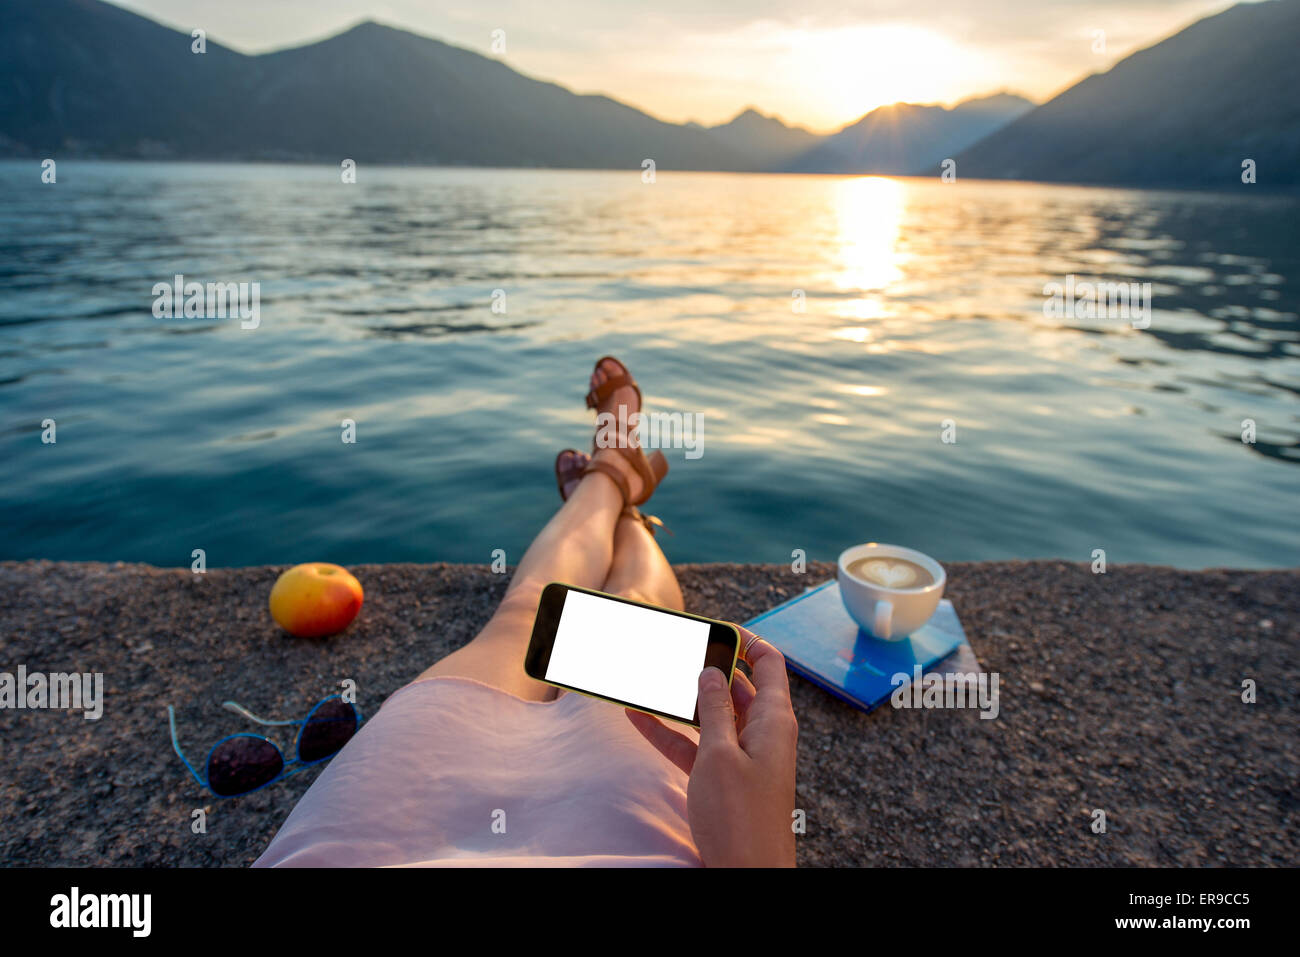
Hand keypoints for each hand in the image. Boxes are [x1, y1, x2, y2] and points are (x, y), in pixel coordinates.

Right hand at [626, 625, 797, 866]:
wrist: (747, 875)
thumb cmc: (740, 818)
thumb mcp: (719, 755)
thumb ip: (714, 709)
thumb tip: (711, 671)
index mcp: (774, 720)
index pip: (769, 663)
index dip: (745, 640)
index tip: (714, 627)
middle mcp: (763, 733)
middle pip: (737, 686)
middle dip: (706, 665)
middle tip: (674, 648)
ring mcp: (743, 756)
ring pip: (712, 715)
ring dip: (682, 698)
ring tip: (650, 676)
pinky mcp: (723, 778)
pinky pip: (696, 744)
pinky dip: (670, 731)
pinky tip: (637, 716)